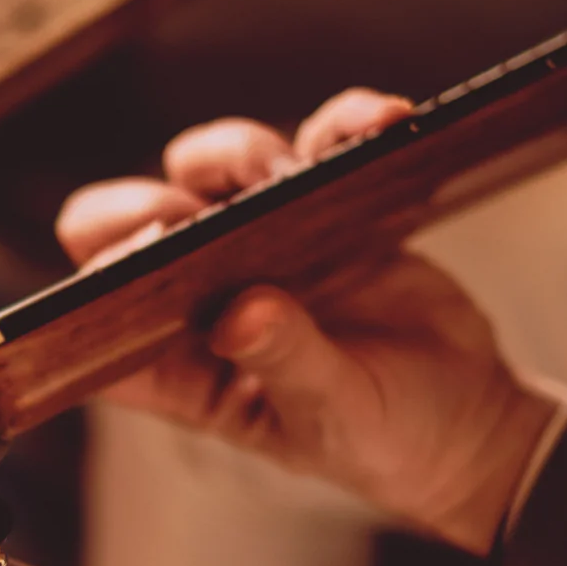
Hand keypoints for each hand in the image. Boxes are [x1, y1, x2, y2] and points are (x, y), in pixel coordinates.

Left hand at [56, 90, 557, 552]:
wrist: (470, 423)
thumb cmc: (383, 443)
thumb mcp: (330, 417)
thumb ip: (285, 362)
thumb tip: (241, 313)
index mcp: (179, 364)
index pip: (96, 313)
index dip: (101, 280)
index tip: (150, 260)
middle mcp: (206, 296)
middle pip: (137, 219)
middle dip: (154, 202)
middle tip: (203, 216)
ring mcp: (262, 244)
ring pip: (211, 166)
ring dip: (240, 154)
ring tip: (291, 175)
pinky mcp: (326, 205)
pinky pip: (318, 143)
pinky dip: (343, 125)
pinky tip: (379, 123)